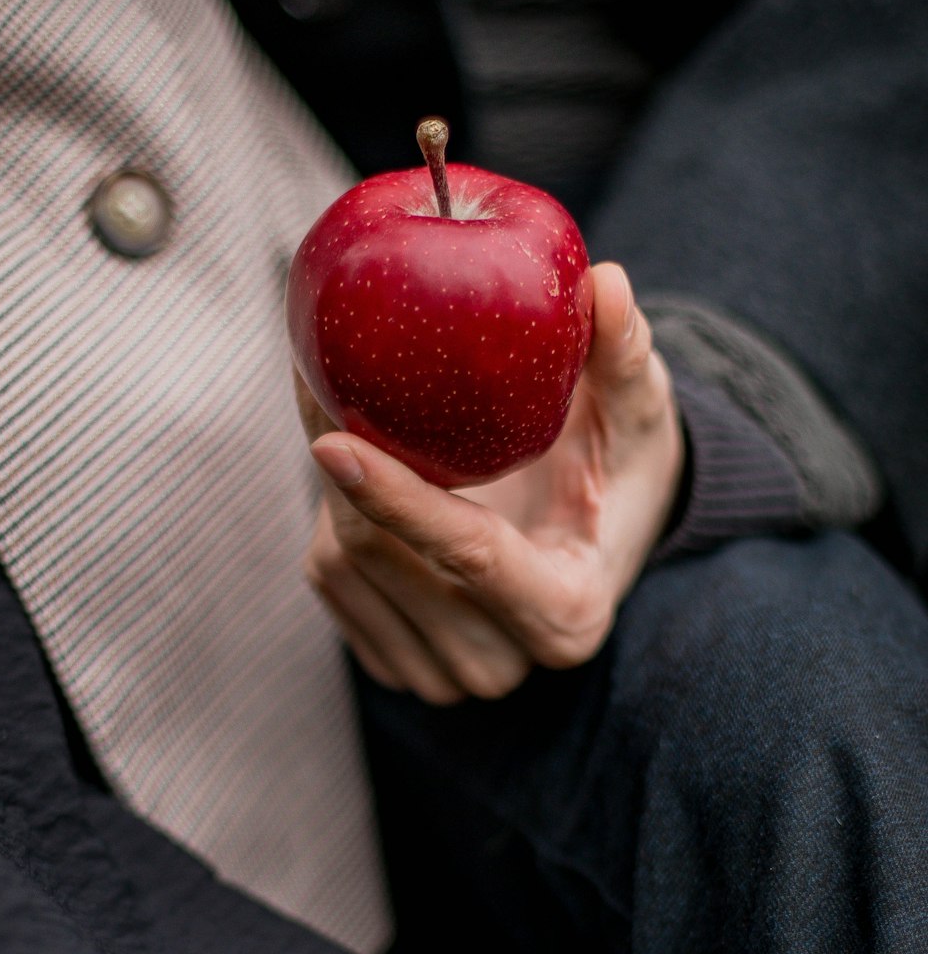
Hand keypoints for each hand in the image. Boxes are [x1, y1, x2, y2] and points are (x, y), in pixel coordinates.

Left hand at [295, 263, 684, 703]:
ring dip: (326, 481)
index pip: (473, 557)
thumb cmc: (618, 463)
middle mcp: (500, 661)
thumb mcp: (636, 409)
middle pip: (386, 558)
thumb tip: (608, 280)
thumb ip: (623, 354)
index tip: (332, 438)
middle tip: (318, 366)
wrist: (592, 534)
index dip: (400, 500)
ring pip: (344, 566)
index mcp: (567, 612)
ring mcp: (440, 673)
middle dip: (343, 466)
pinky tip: (348, 459)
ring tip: (334, 396)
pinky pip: (328, 578)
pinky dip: (325, 508)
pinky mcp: (391, 659)